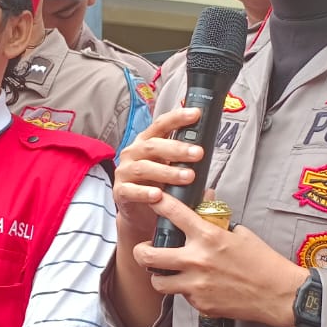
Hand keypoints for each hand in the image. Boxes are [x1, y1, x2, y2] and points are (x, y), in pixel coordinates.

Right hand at [112, 106, 204, 240]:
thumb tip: (206, 153)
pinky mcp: (120, 192)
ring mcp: (125, 171)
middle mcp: (133, 152)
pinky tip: (158, 195)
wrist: (138, 212)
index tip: (196, 114)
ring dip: (168, 172)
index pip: (161, 125)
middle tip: (198, 153)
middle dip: (178, 149)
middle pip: (154, 146)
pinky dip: (145, 193)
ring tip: (188, 177)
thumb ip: (183, 159)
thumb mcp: (170, 168)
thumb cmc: (157, 184)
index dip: (177, 118)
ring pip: (144, 168)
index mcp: (147, 142)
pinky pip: (132, 191)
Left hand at [129, 190, 306, 326]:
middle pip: (149, 256)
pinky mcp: (200, 304)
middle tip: (144, 250)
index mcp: (208, 237)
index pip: (174, 214)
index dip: (158, 204)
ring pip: (158, 282)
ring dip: (159, 276)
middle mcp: (197, 260)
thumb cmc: (263, 262)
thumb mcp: (240, 233)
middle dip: (141, 251)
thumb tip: (206, 201)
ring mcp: (196, 285)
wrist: (278, 294)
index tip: (152, 200)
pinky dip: (184, 290)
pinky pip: (181, 296)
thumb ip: (217, 220)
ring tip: (166, 272)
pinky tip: (196, 285)